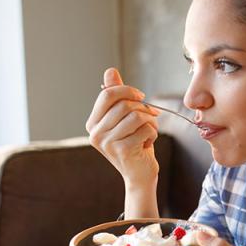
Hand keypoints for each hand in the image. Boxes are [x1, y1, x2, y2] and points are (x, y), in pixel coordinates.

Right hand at [86, 68, 159, 187]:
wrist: (139, 174)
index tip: (141, 97)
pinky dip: (153, 133)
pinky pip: (145, 129)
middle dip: (143, 108)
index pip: (107, 94)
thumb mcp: (124, 118)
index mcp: (93, 123)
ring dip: (151, 121)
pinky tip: (148, 142)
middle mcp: (96, 133)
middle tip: (151, 117)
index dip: (127, 91)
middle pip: (123, 104)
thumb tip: (110, 71)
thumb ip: (116, 96)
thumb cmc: (133, 143)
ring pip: (136, 116)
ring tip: (150, 130)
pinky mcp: (123, 150)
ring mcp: (108, 143)